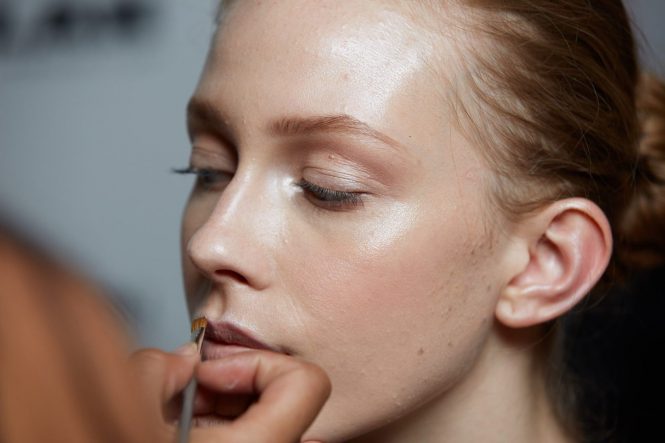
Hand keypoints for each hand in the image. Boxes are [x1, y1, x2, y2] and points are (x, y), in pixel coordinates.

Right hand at [131, 346, 330, 442]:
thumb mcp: (133, 418)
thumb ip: (156, 371)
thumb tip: (181, 357)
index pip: (305, 381)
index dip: (253, 362)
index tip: (208, 373)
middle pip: (278, 394)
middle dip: (226, 383)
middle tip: (182, 396)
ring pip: (264, 416)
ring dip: (219, 405)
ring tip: (173, 420)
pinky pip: (252, 434)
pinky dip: (220, 425)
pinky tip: (182, 433)